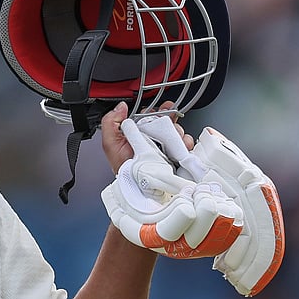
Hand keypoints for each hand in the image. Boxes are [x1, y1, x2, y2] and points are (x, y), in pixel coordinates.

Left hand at [100, 116, 243, 258]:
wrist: (138, 191)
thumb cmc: (124, 170)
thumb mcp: (110, 144)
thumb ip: (111, 123)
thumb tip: (121, 107)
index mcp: (138, 134)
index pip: (150, 116)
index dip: (157, 110)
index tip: (163, 109)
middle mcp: (153, 139)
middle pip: (167, 121)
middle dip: (171, 119)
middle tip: (168, 125)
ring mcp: (166, 148)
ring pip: (179, 131)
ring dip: (179, 132)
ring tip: (173, 141)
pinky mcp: (177, 157)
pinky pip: (187, 145)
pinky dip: (187, 143)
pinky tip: (182, 148)